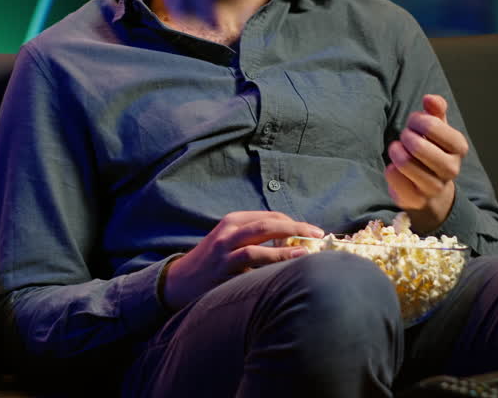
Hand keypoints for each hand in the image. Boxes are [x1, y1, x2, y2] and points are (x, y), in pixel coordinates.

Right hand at [161, 211, 323, 311]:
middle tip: (319, 235)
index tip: (312, 233)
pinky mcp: (222, 268)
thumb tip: (293, 244)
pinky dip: (270, 261)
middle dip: (296, 227)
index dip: (293, 223)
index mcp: (233, 221)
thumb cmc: (211, 263)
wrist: (178, 281)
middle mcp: (228, 231)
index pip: (269, 216)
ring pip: (259, 241)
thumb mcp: (230, 243)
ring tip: (307, 251)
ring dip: (286, 246)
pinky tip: (286, 266)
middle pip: (268, 223)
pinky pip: (250, 263)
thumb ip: (254, 239)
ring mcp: (224, 250)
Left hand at [385, 94, 468, 233]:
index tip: (414, 123)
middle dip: (405, 136)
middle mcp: (451, 169)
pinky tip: (395, 168)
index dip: (416, 120)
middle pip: (417, 145)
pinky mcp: (416, 199)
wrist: (432, 191)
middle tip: (405, 137)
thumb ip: (436, 110)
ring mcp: (434, 187)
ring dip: (396, 151)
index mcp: (459, 147)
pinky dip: (390, 169)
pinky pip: (394, 177)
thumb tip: (430, 98)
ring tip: (398, 150)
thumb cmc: (432, 151)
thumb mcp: (438, 129)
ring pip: (404, 162)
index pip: (431, 125)